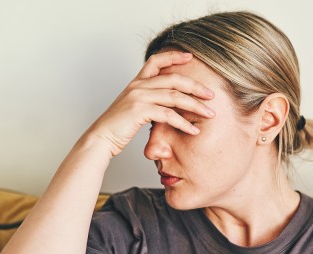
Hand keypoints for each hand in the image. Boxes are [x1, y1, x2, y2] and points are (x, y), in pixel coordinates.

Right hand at [87, 51, 215, 155]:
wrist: (100, 138)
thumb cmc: (118, 127)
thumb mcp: (133, 107)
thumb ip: (149, 101)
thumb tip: (167, 104)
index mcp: (136, 82)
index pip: (156, 61)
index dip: (174, 56)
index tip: (191, 57)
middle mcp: (138, 86)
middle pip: (173, 78)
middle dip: (195, 86)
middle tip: (211, 95)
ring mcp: (138, 97)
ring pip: (174, 96)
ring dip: (195, 105)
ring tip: (209, 113)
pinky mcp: (139, 111)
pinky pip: (168, 114)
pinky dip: (184, 123)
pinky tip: (193, 130)